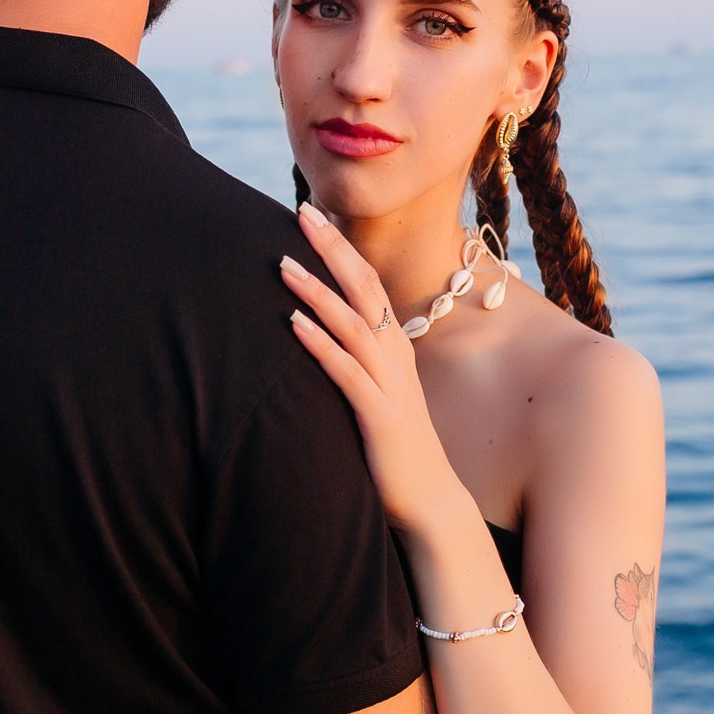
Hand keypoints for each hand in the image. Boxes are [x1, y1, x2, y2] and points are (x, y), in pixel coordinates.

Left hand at [280, 204, 467, 531]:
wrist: (431, 503)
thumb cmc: (396, 450)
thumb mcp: (377, 395)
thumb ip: (356, 364)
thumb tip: (321, 335)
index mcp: (393, 347)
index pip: (366, 283)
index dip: (340, 247)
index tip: (311, 214)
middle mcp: (395, 356)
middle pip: (363, 287)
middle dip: (332, 248)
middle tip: (301, 211)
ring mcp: (390, 384)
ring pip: (352, 323)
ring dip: (317, 291)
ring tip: (283, 264)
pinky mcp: (380, 415)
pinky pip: (345, 372)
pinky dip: (319, 344)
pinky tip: (293, 324)